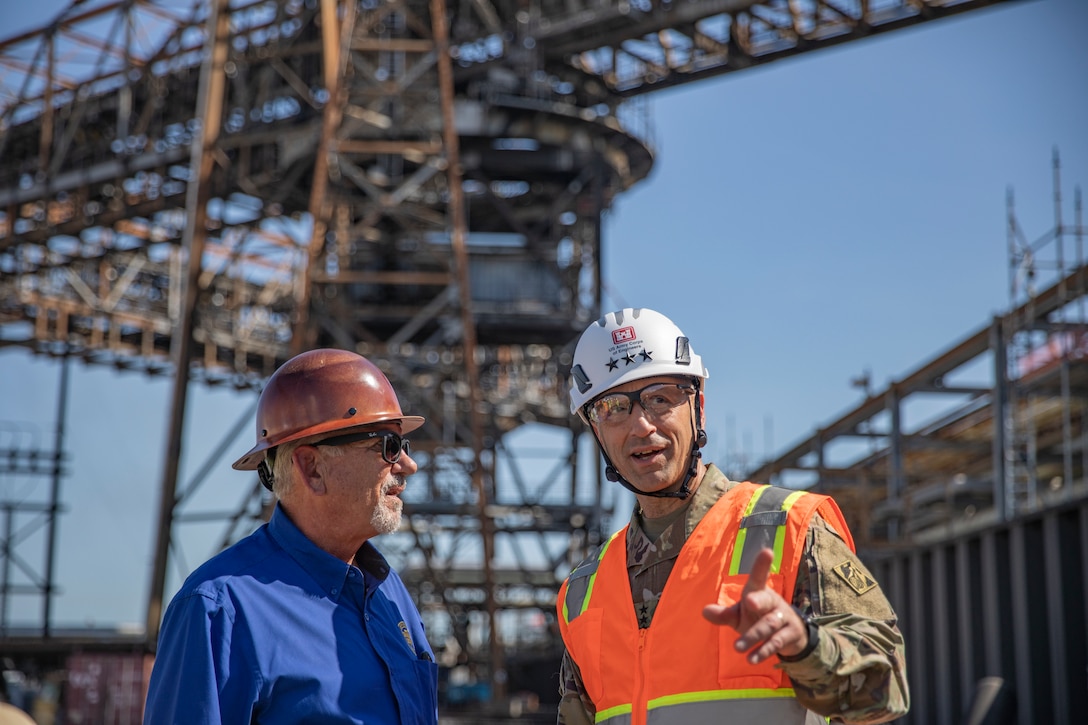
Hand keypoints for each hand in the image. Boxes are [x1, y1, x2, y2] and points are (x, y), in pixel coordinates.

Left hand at [702, 547, 808, 663]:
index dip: (762, 565)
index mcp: (759, 592)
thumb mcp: (740, 616)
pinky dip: (763, 651)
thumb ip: (724, 614)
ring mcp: (784, 618)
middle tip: (749, 601)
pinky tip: (751, 659)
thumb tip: (705, 611)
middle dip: (758, 599)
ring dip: (752, 637)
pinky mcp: (790, 635)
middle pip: (765, 600)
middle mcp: (773, 602)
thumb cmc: (758, 619)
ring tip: (736, 648)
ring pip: (768, 626)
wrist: (789, 636)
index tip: (767, 551)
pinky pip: (776, 643)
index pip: (759, 577)